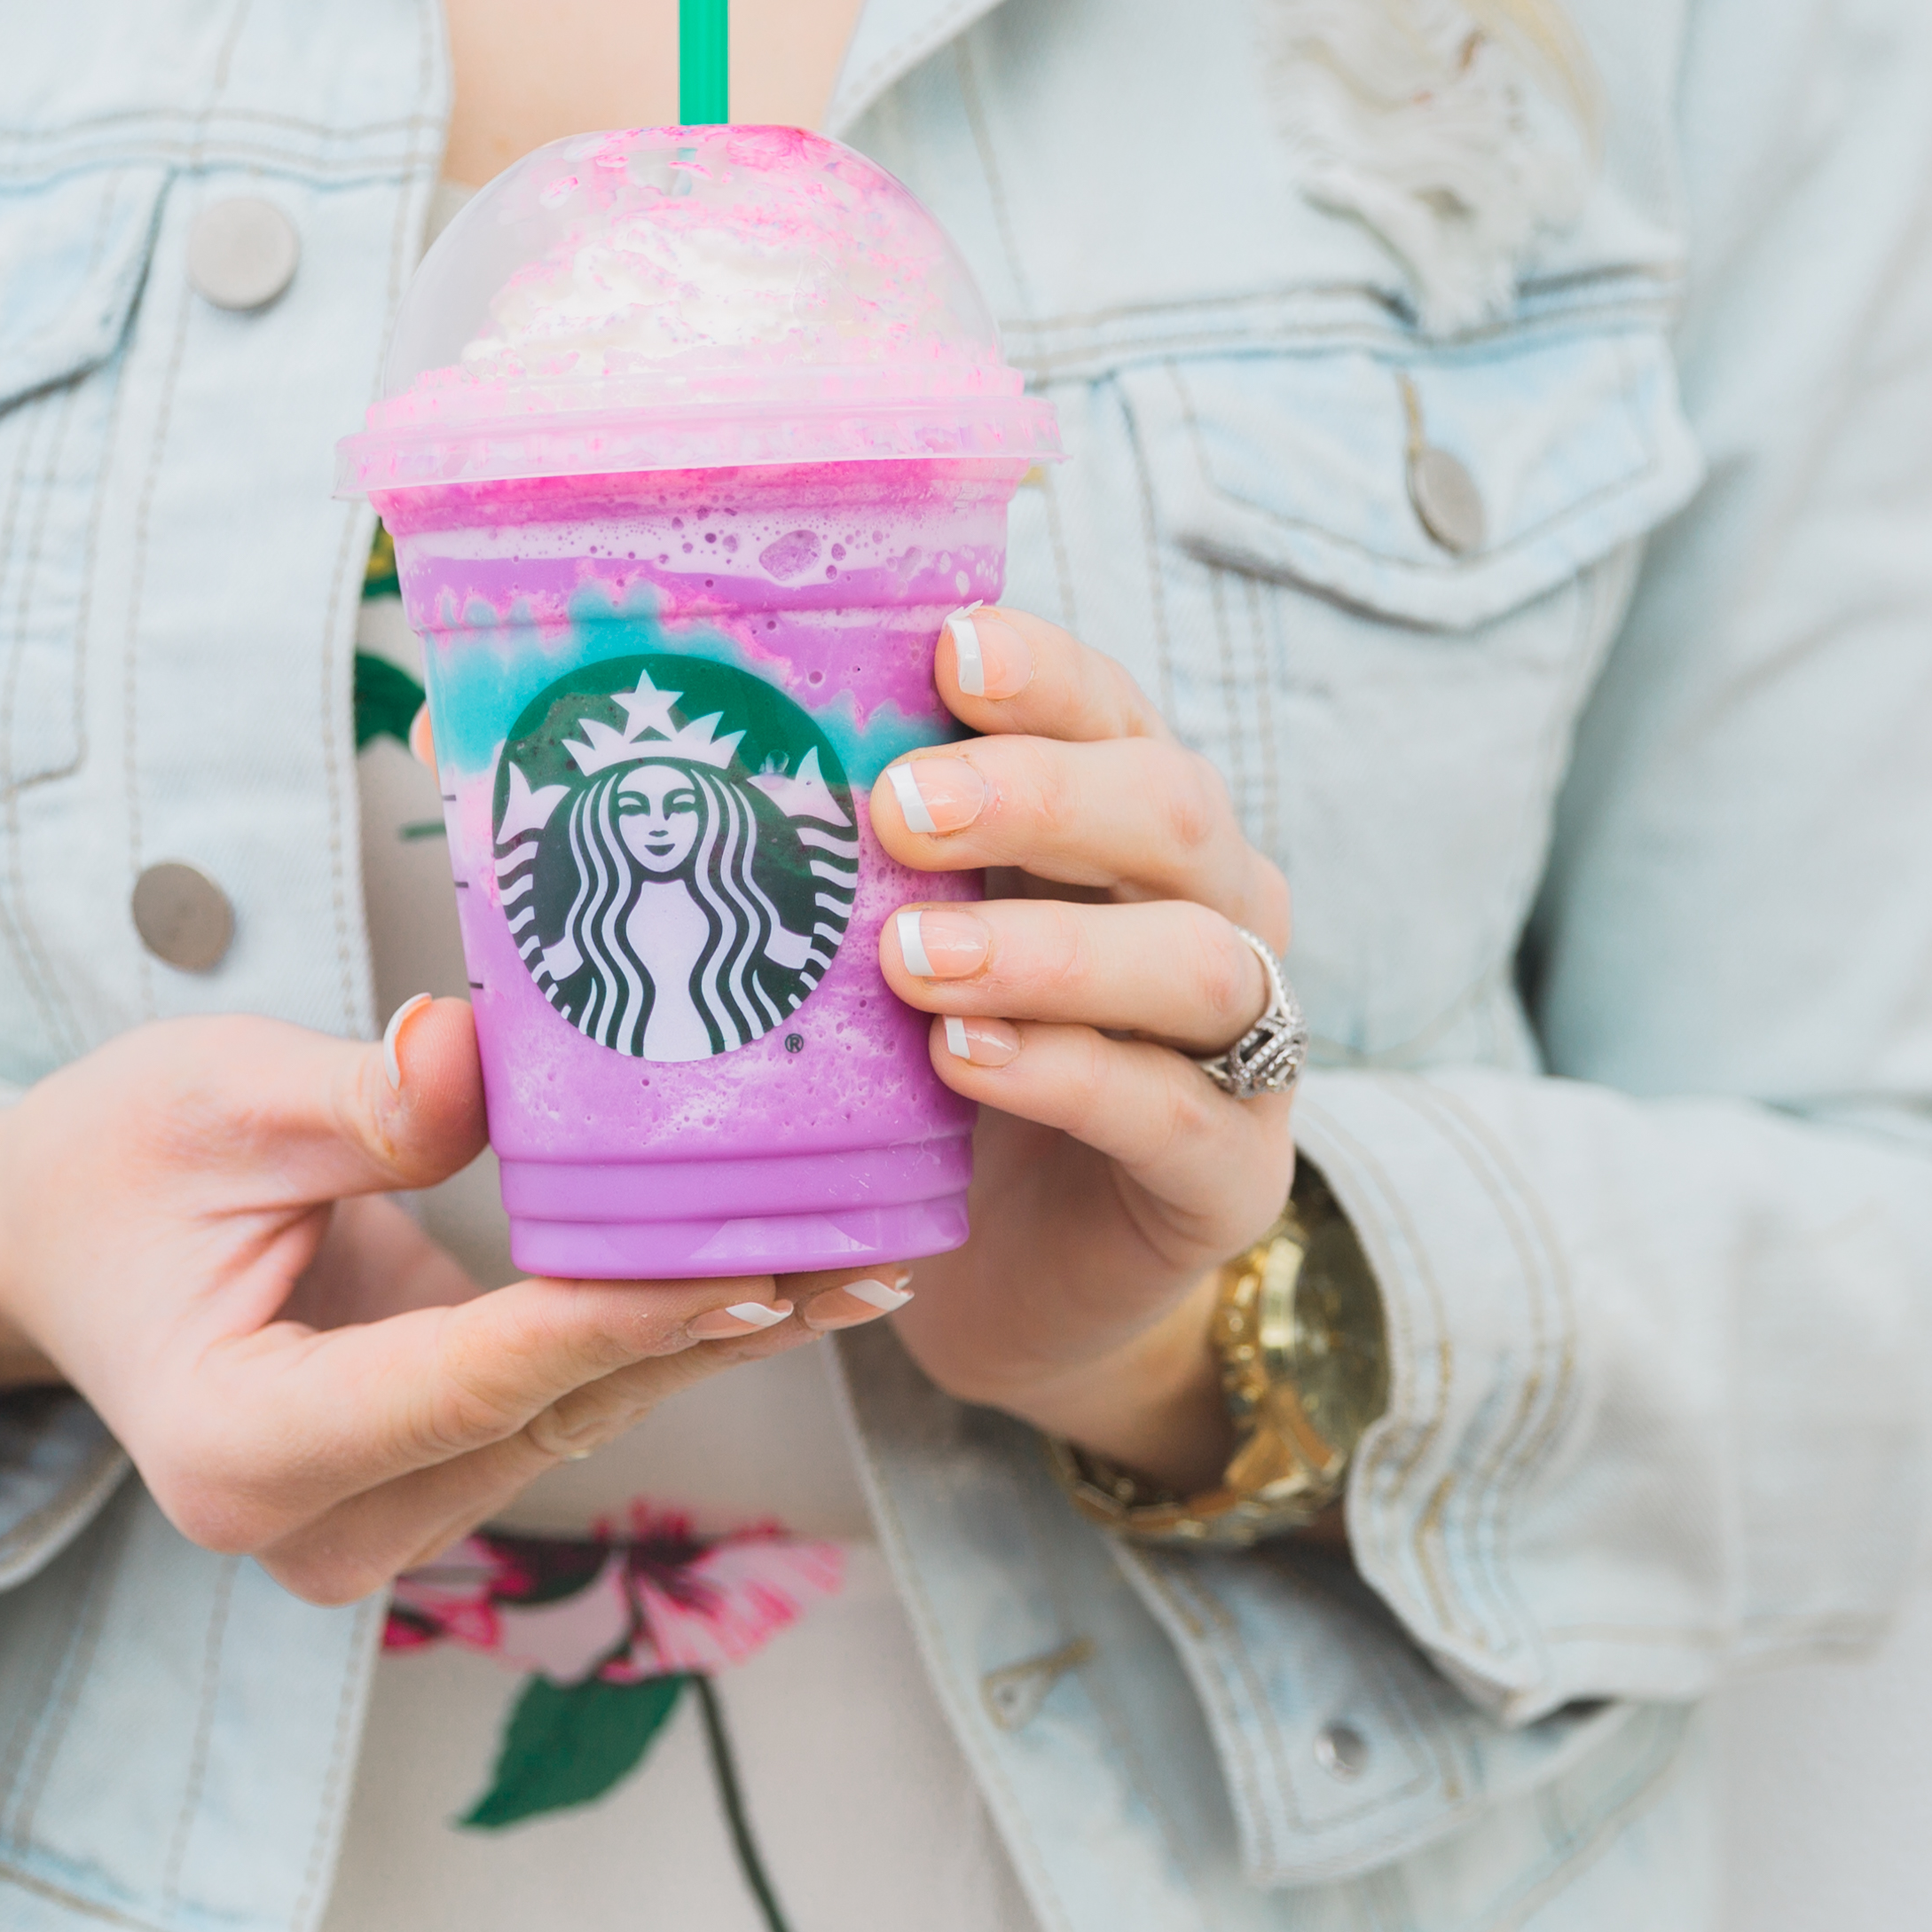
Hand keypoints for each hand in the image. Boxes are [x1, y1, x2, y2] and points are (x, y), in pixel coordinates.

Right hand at [0, 1003, 893, 1605]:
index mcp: (243, 1448)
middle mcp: (319, 1525)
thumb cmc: (110, 1163)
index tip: (756, 1260)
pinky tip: (795, 1274)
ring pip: (583, 1416)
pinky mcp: (427, 1486)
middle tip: (872, 1249)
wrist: (48, 1243)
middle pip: (551, 1410)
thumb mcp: (213, 1098)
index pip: (472, 1377)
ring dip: (721, 1333)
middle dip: (714, 1323)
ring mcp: (378, 1523)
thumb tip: (475, 1056)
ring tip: (872, 1252)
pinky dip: (670, 1332)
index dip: (620, 1315)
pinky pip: (570, 1401)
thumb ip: (355, 1100)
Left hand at [862, 605, 1298, 1486]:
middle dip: (1036, 794)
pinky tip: (966, 1059)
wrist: (1016, 1281)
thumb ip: (854, 860)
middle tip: (899, 809)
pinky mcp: (1231, 1171)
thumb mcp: (899, 944)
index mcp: (1131, 820)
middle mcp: (1211, 906)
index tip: (947, 650)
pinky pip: (1168, 1110)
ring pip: (1194, 959)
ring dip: (1049, 948)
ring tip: (916, 958)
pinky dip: (1067, 1075)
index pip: (1109, 710)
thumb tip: (691, 752)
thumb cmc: (942, 1075)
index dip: (1042, 673)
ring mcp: (1239, 1041)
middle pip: (1170, 808)